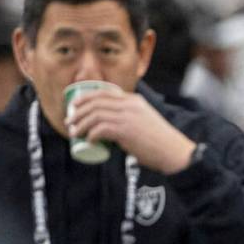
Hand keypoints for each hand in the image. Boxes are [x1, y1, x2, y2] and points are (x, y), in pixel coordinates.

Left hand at [66, 90, 195, 173]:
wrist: (174, 152)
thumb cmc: (160, 142)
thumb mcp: (145, 121)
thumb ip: (131, 119)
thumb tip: (113, 129)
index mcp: (134, 100)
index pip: (103, 92)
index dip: (85, 98)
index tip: (74, 106)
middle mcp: (129, 105)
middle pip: (95, 102)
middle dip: (78, 111)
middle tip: (69, 121)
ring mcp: (127, 117)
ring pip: (95, 115)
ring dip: (80, 124)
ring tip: (74, 132)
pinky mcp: (126, 131)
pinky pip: (101, 129)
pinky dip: (91, 134)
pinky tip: (89, 141)